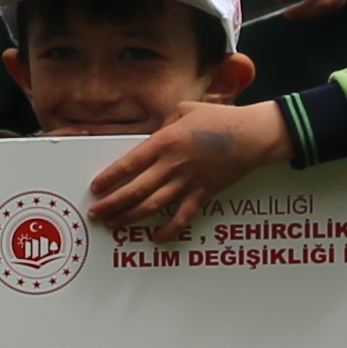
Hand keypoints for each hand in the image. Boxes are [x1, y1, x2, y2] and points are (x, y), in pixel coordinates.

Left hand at [85, 97, 289, 239]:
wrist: (251, 136)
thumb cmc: (219, 119)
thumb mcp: (184, 110)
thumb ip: (163, 125)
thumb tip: (150, 138)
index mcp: (165, 142)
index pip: (129, 164)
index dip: (109, 178)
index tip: (95, 188)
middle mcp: (172, 165)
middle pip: (135, 190)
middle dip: (112, 205)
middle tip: (95, 214)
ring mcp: (187, 182)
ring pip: (153, 206)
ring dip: (130, 218)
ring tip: (114, 225)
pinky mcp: (203, 194)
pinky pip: (182, 217)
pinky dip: (168, 230)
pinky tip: (155, 237)